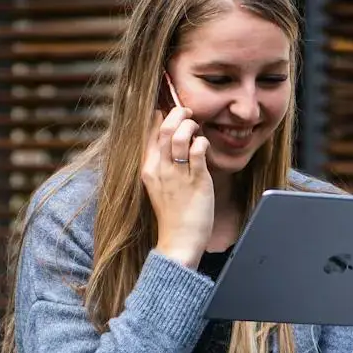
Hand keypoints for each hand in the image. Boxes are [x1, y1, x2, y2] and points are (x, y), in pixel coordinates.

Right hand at [140, 103, 214, 267]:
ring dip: (190, 125)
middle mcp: (160, 170)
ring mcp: (178, 175)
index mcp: (148, 169)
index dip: (159, 117)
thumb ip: (161, 165)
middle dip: (177, 114)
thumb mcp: (159, 187)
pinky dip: (202, 142)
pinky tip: (204, 144)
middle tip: (187, 111)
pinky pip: (198, 152)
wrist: (179, 242)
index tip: (168, 111)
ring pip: (179, 136)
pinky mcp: (197, 181)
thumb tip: (169, 143)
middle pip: (164, 130)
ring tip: (196, 127)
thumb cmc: (173, 215)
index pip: (149, 134)